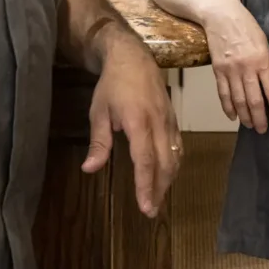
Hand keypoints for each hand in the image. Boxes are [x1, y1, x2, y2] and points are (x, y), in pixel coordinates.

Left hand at [83, 38, 181, 217]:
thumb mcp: (99, 111)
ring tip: (158, 197)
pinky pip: (178, 145)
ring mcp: (169, 120)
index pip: (145, 160)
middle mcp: (158, 123)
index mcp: (138, 121)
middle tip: (150, 211)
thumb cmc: (112, 84)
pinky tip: (168, 174)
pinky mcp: (173, 118)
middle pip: (165, 163)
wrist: (133, 57)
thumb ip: (98, 142)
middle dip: (159, 189)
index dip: (146, 185)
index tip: (145, 206)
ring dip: (168, 179)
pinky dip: (175, 163)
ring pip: (175, 156)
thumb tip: (89, 169)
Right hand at [203, 0, 268, 132]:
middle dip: (260, 118)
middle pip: (254, 100)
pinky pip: (223, 93)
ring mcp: (230, 70)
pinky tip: (233, 116)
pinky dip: (228, 107)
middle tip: (263, 129)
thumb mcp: (265, 44)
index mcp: (262, 61)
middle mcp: (246, 68)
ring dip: (245, 116)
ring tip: (250, 125)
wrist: (220, 15)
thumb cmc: (246, 27)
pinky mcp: (217, 70)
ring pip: (238, 100)